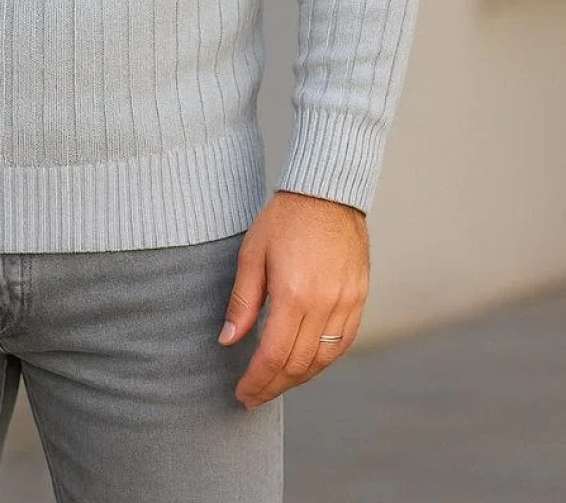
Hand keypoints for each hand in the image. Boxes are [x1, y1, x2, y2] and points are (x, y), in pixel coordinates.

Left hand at [218, 189, 368, 408]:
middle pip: (299, 365)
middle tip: (254, 397)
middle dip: (273, 386)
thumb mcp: (252, 254)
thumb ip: (242, 302)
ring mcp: (346, 303)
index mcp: (294, 295)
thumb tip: (228, 340)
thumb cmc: (285, 219)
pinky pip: (344, 343)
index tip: (242, 394)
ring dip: (298, 378)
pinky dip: (324, 360)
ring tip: (275, 383)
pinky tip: (306, 364)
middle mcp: (324, 305)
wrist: (327, 191)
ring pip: (323, 360)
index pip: (273, 356)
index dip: (256, 381)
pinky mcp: (359, 298)